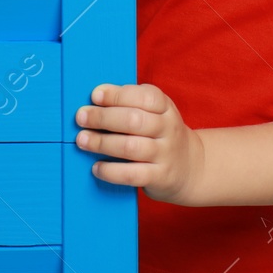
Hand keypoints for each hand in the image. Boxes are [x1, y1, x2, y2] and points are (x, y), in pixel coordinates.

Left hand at [76, 82, 204, 203]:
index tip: (95, 95)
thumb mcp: (157, 113)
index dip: (119, 95)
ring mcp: (165, 154)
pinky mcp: (160, 177)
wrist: (191, 167)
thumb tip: (98, 96)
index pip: (146, 96)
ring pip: (131, 147)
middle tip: (81, 117)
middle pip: (135, 120)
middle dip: (103, 118)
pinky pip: (132, 174)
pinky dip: (111, 171)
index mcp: (166, 108)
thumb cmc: (162, 135)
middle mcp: (168, 129)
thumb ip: (133, 103)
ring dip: (102, 143)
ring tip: (82, 140)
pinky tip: (96, 167)